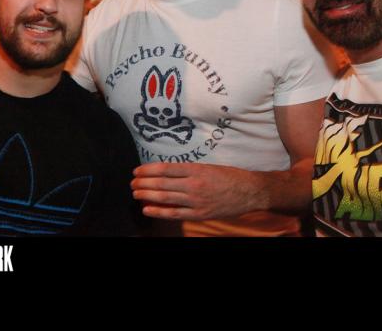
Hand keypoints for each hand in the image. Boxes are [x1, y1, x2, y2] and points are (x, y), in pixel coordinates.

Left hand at [131, 162, 269, 220]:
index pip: (165, 168)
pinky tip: (147, 209)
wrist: (249, 191)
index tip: (137, 171)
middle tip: (132, 182)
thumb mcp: (208, 166)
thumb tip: (165, 172)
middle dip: (143, 183)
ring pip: (165, 198)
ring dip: (147, 195)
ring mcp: (196, 200)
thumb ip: (188, 170)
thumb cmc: (229, 176)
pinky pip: (175, 214)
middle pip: (162, 183)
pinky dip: (159, 212)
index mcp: (196, 169)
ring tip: (136, 193)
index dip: (148, 170)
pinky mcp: (199, 214)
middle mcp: (194, 184)